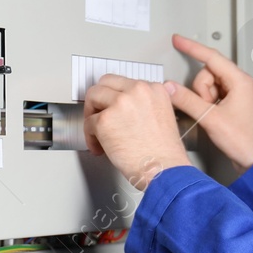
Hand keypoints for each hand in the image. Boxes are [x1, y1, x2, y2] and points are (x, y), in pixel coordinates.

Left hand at [81, 74, 192, 190]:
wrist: (164, 170)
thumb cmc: (165, 154)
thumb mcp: (163, 117)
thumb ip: (144, 106)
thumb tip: (123, 109)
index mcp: (154, 89)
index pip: (125, 83)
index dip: (116, 97)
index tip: (114, 107)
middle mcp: (137, 91)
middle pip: (106, 83)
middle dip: (100, 99)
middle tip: (99, 114)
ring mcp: (120, 104)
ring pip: (93, 97)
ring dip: (92, 114)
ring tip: (97, 131)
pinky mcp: (105, 120)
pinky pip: (88, 123)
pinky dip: (91, 137)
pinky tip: (100, 147)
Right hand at [169, 34, 252, 173]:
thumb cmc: (244, 141)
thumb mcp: (210, 118)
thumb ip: (186, 100)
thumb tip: (170, 88)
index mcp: (241, 81)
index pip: (211, 57)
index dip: (192, 48)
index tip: (178, 40)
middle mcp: (243, 84)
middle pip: (209, 74)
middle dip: (202, 91)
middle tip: (208, 108)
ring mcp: (241, 94)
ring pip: (211, 86)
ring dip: (206, 100)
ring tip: (214, 116)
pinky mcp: (237, 104)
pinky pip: (216, 96)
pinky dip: (210, 104)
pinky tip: (215, 117)